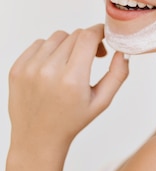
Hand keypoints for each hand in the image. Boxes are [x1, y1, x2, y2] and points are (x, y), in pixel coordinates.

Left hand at [7, 24, 128, 151]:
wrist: (37, 138)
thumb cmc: (72, 120)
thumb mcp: (102, 101)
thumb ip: (118, 74)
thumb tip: (123, 50)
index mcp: (72, 80)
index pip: (88, 36)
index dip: (100, 31)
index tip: (105, 36)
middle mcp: (49, 71)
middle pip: (75, 35)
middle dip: (88, 41)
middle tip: (93, 56)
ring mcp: (29, 69)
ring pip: (57, 37)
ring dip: (69, 44)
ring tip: (72, 62)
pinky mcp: (16, 68)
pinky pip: (39, 44)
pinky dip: (50, 49)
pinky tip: (55, 66)